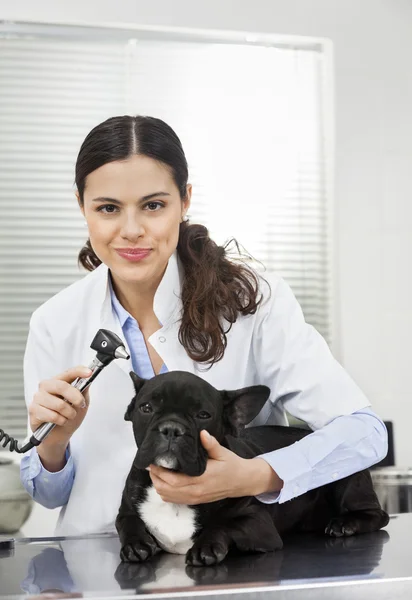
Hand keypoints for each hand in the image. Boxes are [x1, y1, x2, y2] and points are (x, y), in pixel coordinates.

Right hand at [29, 365, 91, 447]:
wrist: (60, 434)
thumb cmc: (69, 415)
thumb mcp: (81, 402)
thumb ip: (83, 390)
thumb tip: (88, 378)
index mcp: (57, 381)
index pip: (68, 373)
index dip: (79, 371)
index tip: (89, 372)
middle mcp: (45, 387)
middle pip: (61, 386)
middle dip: (76, 397)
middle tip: (81, 404)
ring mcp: (38, 398)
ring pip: (59, 404)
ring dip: (69, 413)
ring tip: (70, 416)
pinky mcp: (33, 410)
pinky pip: (52, 416)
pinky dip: (61, 421)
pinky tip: (60, 421)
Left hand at [149, 430, 282, 503]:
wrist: (242, 482)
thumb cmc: (232, 465)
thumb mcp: (223, 452)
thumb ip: (211, 443)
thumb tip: (202, 433)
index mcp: (202, 478)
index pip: (174, 479)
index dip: (161, 471)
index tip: (154, 460)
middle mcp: (197, 490)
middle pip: (167, 488)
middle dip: (156, 477)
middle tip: (151, 464)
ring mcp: (195, 497)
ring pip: (168, 496)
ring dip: (158, 485)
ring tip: (156, 472)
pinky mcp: (195, 500)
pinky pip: (174, 500)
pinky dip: (165, 493)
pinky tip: (164, 482)